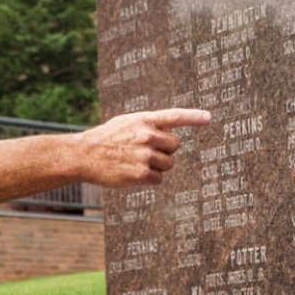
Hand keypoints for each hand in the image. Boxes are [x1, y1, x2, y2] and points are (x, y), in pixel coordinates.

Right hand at [78, 108, 209, 186]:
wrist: (85, 154)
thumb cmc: (107, 138)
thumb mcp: (127, 123)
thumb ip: (148, 125)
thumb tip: (170, 133)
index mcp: (144, 120)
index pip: (174, 116)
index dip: (193, 117)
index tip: (209, 118)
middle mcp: (147, 135)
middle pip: (175, 146)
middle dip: (166, 150)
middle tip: (146, 151)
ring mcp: (145, 155)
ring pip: (169, 163)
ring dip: (158, 165)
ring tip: (137, 162)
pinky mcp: (142, 174)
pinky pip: (159, 178)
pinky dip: (150, 179)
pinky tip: (133, 172)